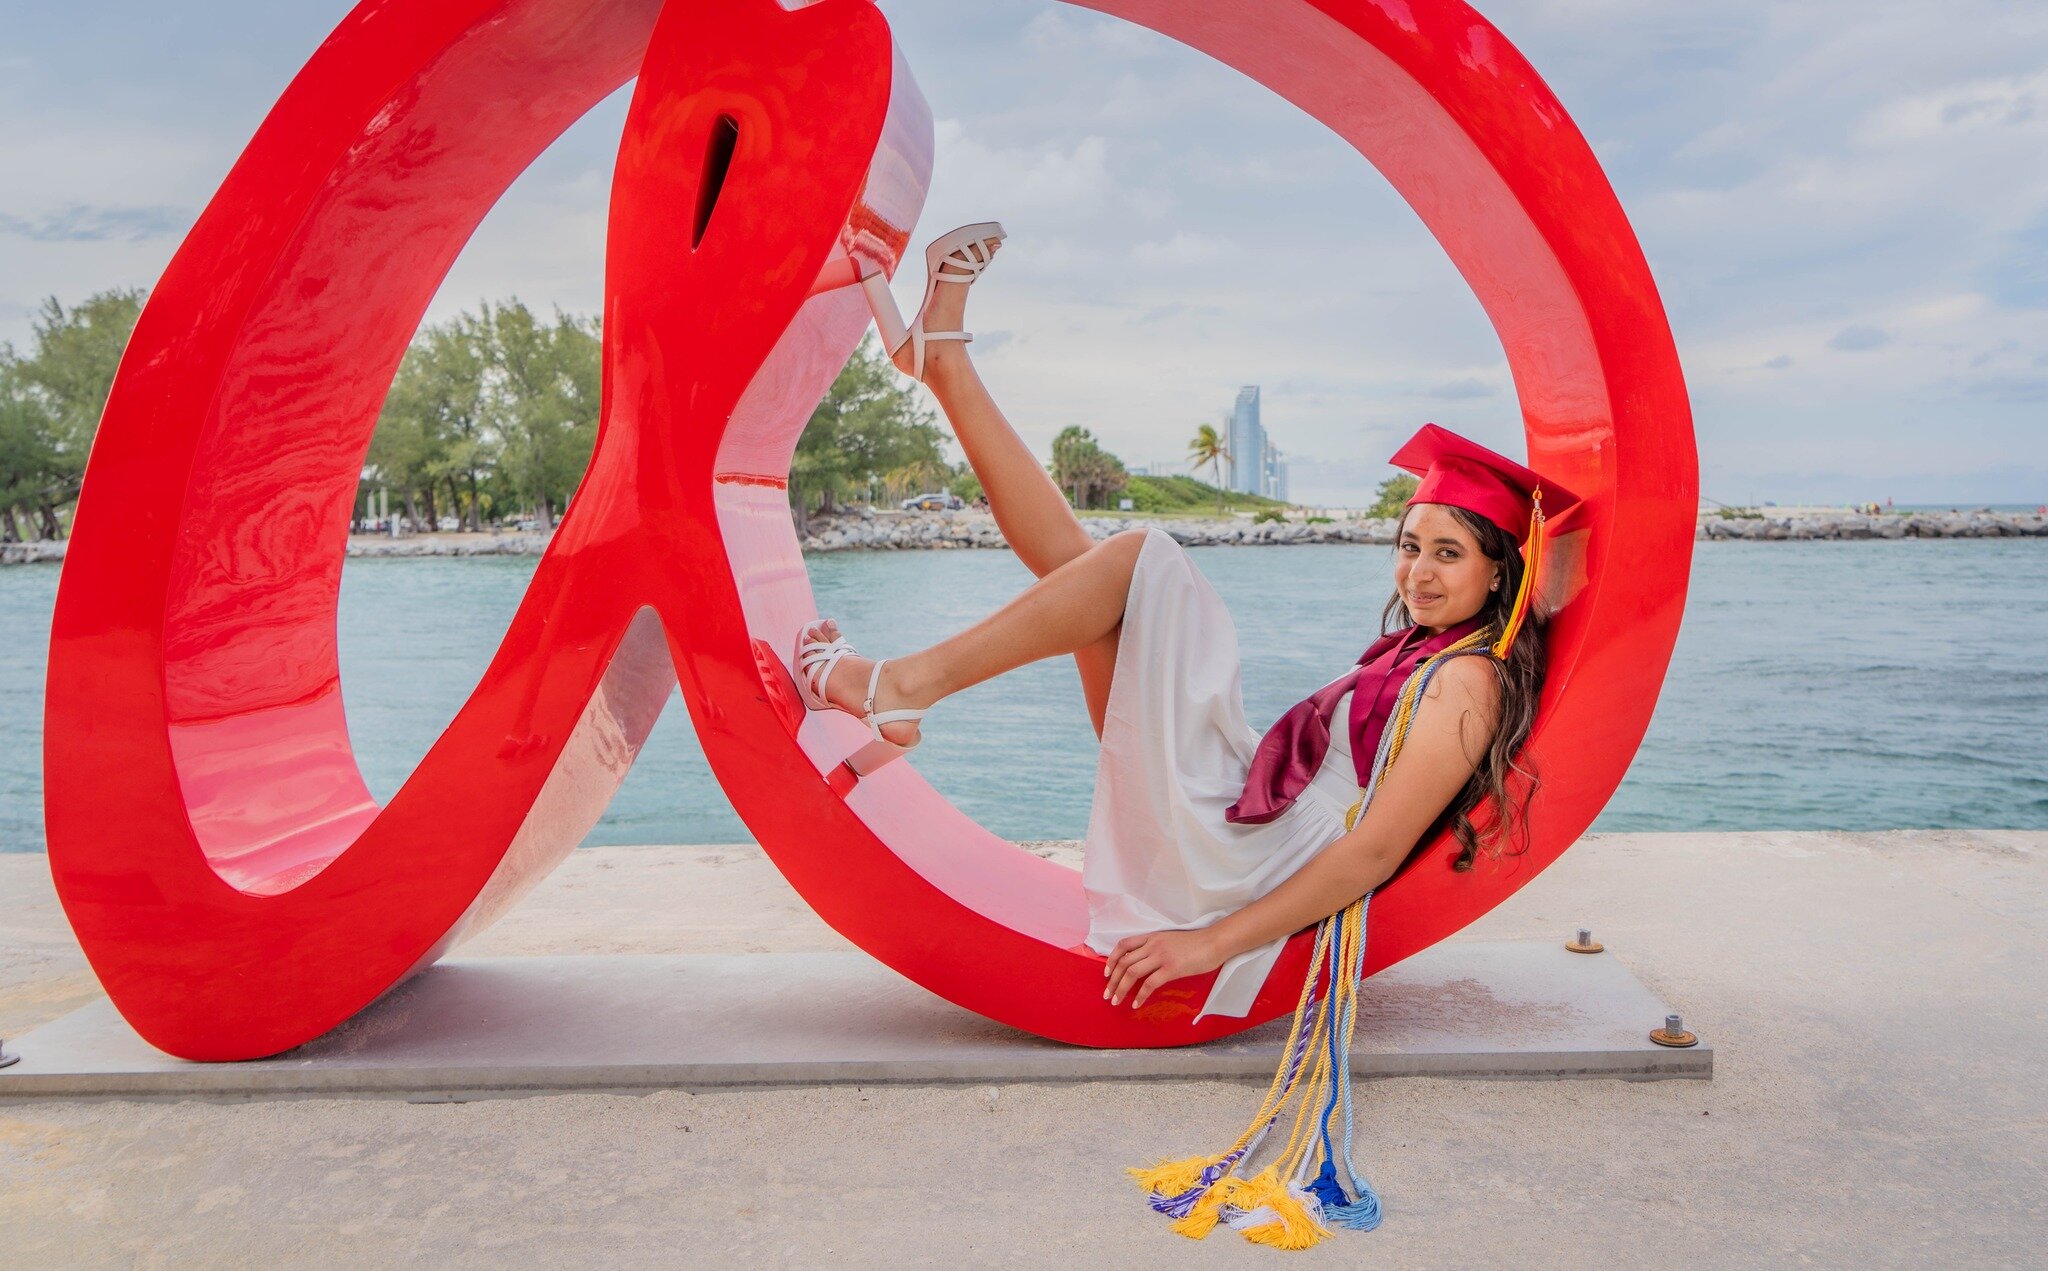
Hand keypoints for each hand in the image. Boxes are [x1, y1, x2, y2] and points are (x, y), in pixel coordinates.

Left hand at [1103, 928, 1226, 1009]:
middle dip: (1112, 980)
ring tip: (1116, 1001)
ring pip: (1132, 973)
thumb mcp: (1170, 941)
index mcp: (1152, 937)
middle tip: (1108, 994)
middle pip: (1124, 962)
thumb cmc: (1196, 944)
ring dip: (1121, 989)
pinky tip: (1136, 1004)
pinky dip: (1140, 995)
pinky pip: (1149, 984)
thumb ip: (1156, 949)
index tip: (1106, 973)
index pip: (1123, 945)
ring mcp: (1161, 956)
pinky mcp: (1171, 968)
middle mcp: (1153, 945)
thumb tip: (1145, 964)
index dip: (1111, 959)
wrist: (1214, 943)